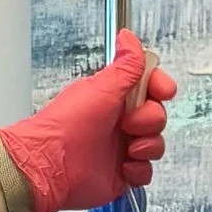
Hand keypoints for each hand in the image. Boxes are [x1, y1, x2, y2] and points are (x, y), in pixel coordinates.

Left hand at [0, 31, 176, 211]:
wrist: (49, 166)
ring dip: (148, 147)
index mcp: (113, 98)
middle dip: (150, 120)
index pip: (149, 87)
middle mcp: (118, 122)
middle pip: (157, 116)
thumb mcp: (101, 89)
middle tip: (129, 124)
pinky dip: (139, 171)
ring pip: (155, 144)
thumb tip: (129, 38)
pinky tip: (124, 168)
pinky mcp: (120, 174)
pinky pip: (145, 172)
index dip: (160, 87)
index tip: (162, 91)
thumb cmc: (65, 126)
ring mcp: (120, 149)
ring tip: (129, 149)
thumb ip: (125, 66)